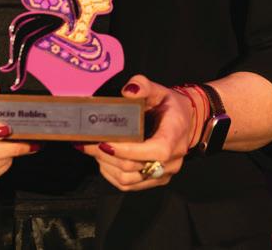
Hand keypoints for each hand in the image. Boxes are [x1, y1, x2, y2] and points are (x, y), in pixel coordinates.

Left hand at [75, 74, 194, 190]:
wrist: (184, 122)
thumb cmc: (169, 105)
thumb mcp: (159, 90)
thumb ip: (143, 86)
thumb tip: (128, 91)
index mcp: (174, 136)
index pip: (154, 151)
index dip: (128, 150)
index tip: (105, 142)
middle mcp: (172, 160)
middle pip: (135, 167)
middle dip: (107, 155)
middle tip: (87, 141)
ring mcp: (163, 174)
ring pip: (129, 179)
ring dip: (106, 166)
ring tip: (90, 149)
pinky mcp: (155, 180)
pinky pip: (129, 185)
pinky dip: (111, 175)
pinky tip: (101, 159)